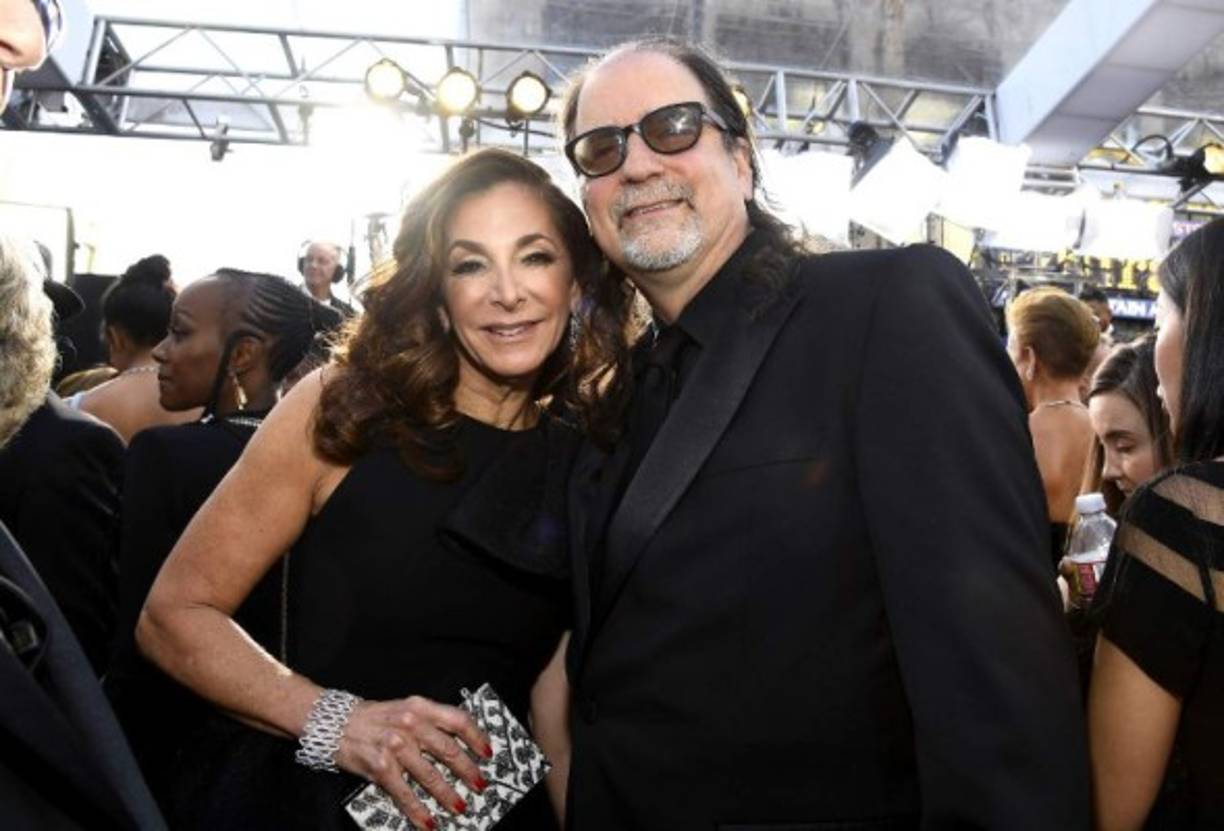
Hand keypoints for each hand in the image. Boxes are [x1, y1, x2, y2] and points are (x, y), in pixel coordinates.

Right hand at [336, 695, 492, 830]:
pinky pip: (404, 793)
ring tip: (459, 806)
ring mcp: (395, 746)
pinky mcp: (380, 767)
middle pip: (448, 750)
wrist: (333, 723)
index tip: (487, 752)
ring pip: (430, 775)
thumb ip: (429, 722)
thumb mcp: (405, 708)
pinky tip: (428, 821)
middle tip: (479, 784)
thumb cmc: (373, 717)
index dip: (476, 737)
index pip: (457, 720)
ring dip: (447, 794)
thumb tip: (458, 744)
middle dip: (468, 771)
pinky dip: (418, 811)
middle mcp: (409, 724)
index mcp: (419, 707)